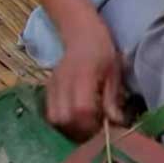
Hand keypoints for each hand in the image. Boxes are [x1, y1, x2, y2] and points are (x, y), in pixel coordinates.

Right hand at [47, 21, 123, 140]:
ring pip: (53, 118)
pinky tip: (76, 117)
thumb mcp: (114, 71)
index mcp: (83, 75)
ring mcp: (52, 85)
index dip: (92, 123)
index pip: (81, 108)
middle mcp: (63, 82)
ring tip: (86, 124)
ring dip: (69, 127)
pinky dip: (62, 120)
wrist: (81, 33)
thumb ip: (112, 97)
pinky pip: (50, 112)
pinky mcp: (47, 89)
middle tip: (95, 128)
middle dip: (80, 129)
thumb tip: (116, 122)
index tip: (104, 126)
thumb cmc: (103, 51)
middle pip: (63, 118)